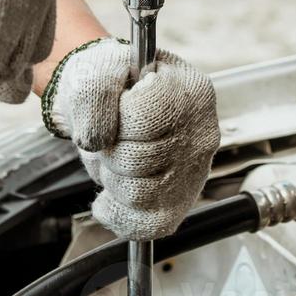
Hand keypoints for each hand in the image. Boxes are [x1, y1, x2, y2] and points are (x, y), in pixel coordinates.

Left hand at [45, 39, 219, 239]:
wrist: (113, 98)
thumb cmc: (113, 82)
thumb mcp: (97, 69)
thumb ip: (93, 93)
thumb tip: (97, 140)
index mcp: (189, 90)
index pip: (143, 120)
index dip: (115, 120)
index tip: (118, 108)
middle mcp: (201, 132)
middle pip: (139, 161)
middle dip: (110, 151)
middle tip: (115, 136)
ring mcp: (194, 171)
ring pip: (139, 194)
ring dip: (113, 178)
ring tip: (120, 157)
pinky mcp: (180, 202)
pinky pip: (148, 226)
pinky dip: (120, 214)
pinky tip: (114, 194)